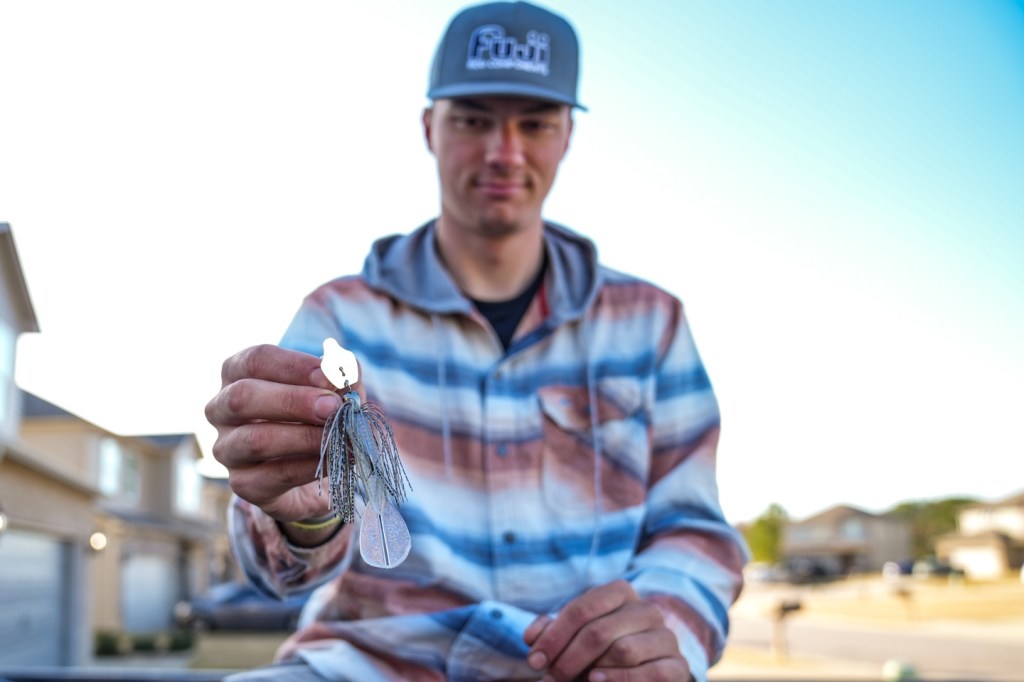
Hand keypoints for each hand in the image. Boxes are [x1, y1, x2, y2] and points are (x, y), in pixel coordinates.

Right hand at [204, 344, 342, 522]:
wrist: (312, 469)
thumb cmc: (315, 416)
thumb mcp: (330, 390)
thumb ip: (339, 377)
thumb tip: (347, 370)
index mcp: (237, 374)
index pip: (256, 360)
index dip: (294, 366)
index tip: (330, 376)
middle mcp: (221, 409)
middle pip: (244, 397)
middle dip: (294, 401)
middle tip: (333, 406)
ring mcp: (227, 448)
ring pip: (256, 440)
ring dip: (304, 437)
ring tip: (340, 436)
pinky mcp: (242, 483)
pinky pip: (274, 474)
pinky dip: (310, 466)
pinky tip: (335, 460)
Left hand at [523, 580, 689, 681]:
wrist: (640, 673)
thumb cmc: (598, 652)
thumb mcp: (572, 638)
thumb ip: (551, 632)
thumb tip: (533, 636)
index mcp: (620, 593)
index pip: (582, 609)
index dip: (554, 636)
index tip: (534, 660)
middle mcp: (647, 610)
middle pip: (598, 631)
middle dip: (567, 658)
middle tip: (550, 677)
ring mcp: (666, 637)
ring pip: (623, 651)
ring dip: (590, 671)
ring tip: (577, 680)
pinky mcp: (677, 666)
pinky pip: (650, 673)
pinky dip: (619, 680)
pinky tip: (596, 681)